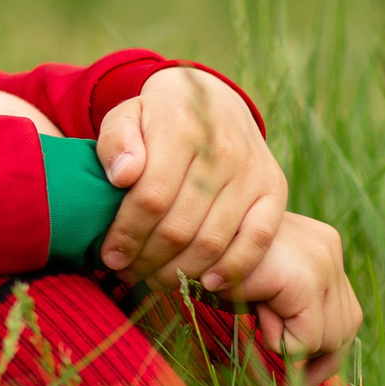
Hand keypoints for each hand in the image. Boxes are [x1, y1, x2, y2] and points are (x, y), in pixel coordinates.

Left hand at [97, 66, 286, 292]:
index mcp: (181, 128)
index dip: (127, 234)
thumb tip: (122, 176)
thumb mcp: (127, 116)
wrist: (215, 102)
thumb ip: (116, 141)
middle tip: (128, 272)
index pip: (151, 197)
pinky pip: (257, 239)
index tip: (110, 255)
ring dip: (180, 271)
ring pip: (213, 240)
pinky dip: (233, 269)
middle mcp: (222, 150)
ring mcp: (251, 171)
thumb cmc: (160, 119)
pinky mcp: (274, 189)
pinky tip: (207, 284)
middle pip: (179, 226)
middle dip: (147, 259)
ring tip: (155, 279)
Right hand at [229, 212, 360, 382]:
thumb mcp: (260, 284)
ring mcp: (322, 262)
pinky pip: (305, 340)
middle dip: (315, 360)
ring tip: (258, 313)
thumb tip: (307, 361)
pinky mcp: (305, 280)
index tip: (306, 381)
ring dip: (288, 343)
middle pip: (346, 328)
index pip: (347, 313)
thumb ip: (288, 309)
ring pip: (329, 338)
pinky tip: (257, 310)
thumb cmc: (212, 262)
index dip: (330, 354)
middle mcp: (329, 249)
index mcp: (322, 245)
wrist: (187, 234)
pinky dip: (278, 339)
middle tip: (287, 379)